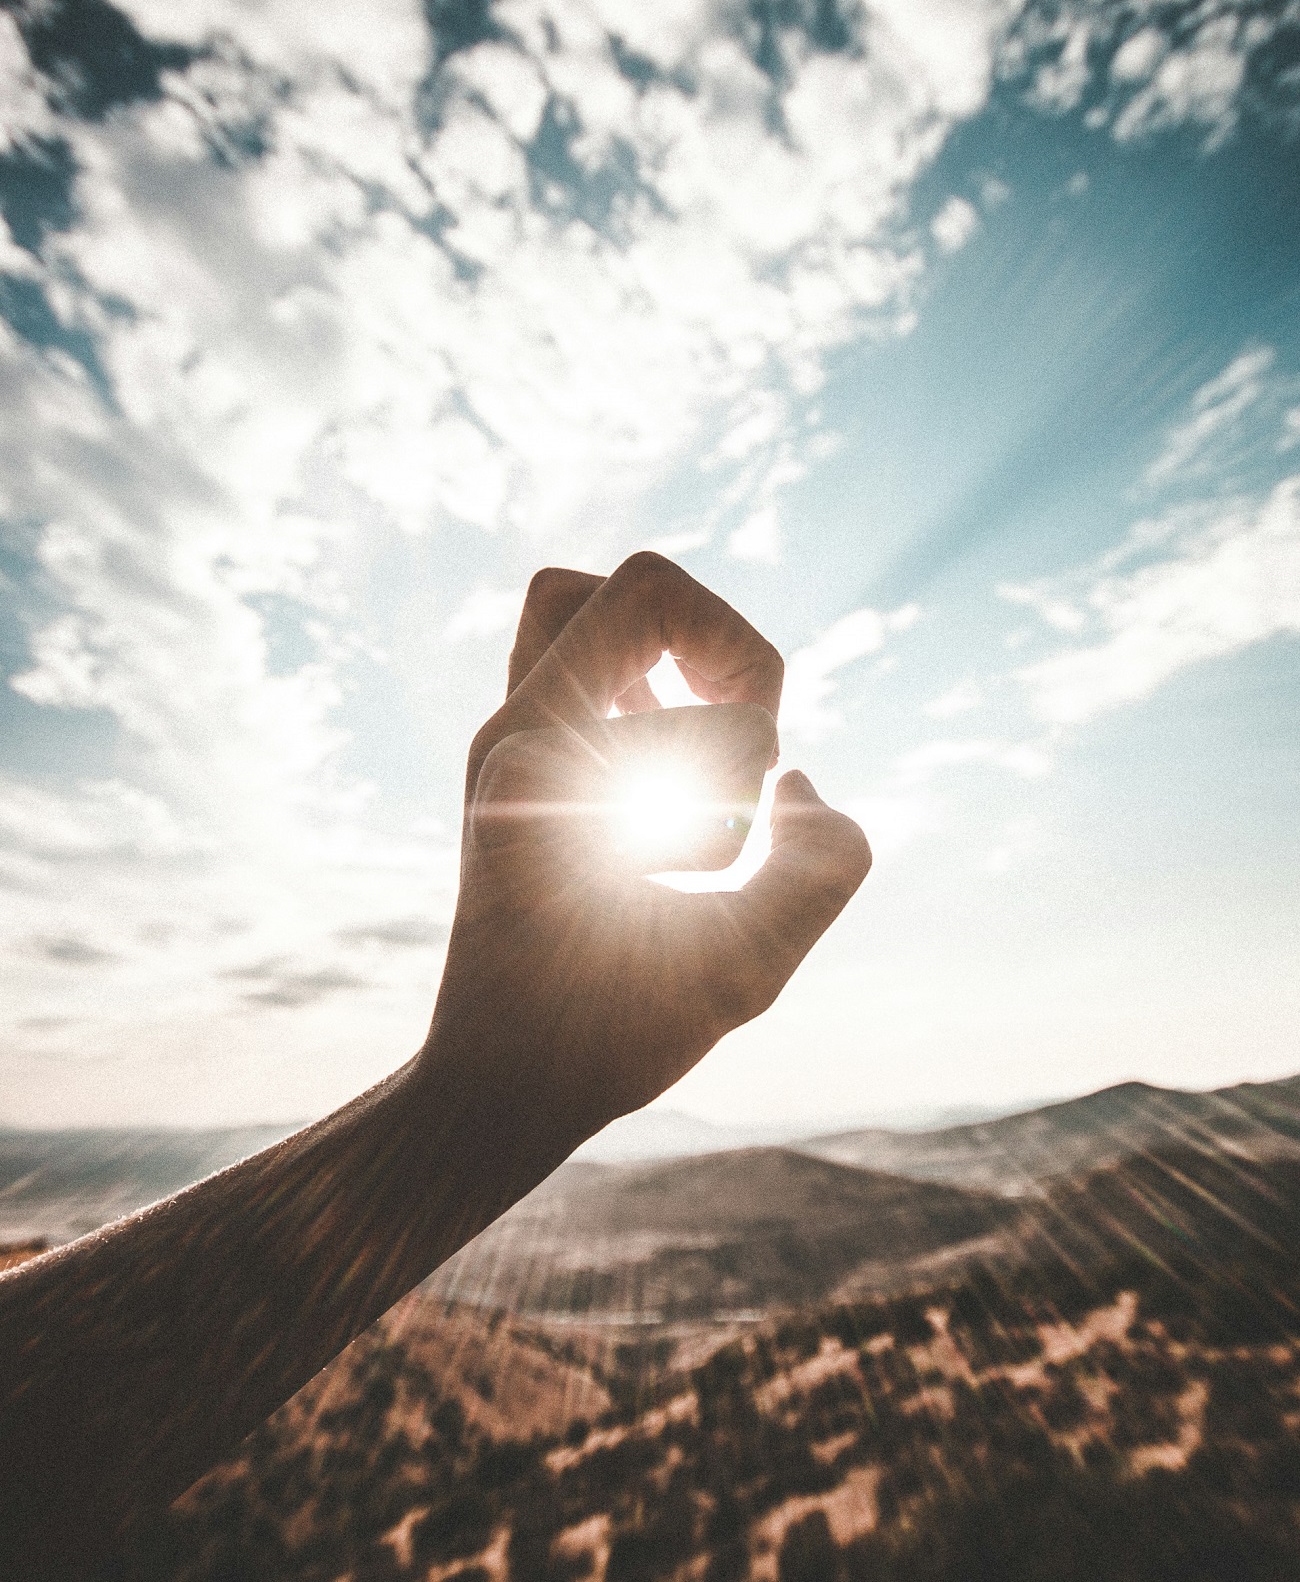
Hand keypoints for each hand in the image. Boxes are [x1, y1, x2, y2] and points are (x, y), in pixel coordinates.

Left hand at [421, 553, 870, 1148]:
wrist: (491, 1085)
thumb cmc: (604, 1040)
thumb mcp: (742, 973)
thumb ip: (820, 868)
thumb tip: (801, 783)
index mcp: (540, 768)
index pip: (670, 636)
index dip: (747, 695)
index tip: (744, 810)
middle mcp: (508, 735)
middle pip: (628, 587)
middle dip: (723, 646)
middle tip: (744, 741)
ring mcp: (504, 744)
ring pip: (581, 605)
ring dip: (675, 653)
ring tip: (711, 743)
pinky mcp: (516, 765)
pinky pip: (577, 660)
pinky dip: (644, 683)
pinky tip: (679, 769)